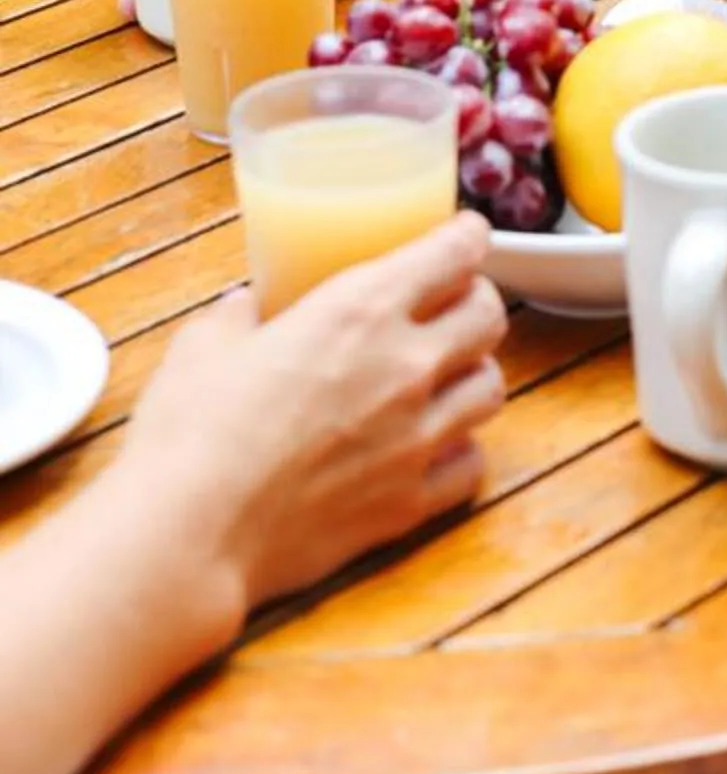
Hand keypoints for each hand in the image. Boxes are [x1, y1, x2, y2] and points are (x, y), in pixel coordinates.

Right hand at [112, 214, 506, 621]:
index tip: (463, 237)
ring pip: (491, 389)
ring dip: (470, 377)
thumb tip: (242, 307)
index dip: (465, 237)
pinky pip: (470, 466)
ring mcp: (416, 438)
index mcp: (361, 309)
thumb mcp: (204, 345)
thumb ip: (237, 315)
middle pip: (489, 315)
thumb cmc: (191, 432)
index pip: (456, 252)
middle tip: (450, 310)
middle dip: (475, 304)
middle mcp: (405, 366)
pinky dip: (459, 452)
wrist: (189, 536)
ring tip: (443, 380)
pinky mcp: (409, 504)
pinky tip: (430, 449)